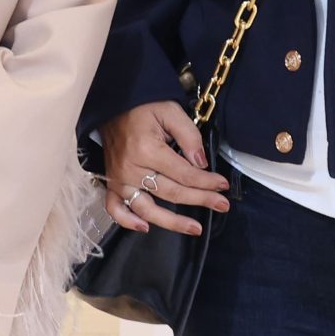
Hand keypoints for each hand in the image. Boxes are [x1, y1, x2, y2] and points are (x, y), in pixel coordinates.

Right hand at [99, 100, 231, 236]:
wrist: (113, 106)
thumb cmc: (144, 107)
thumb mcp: (170, 111)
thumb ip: (188, 136)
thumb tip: (201, 164)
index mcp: (147, 150)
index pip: (184, 174)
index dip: (206, 181)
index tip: (223, 185)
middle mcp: (131, 168)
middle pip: (171, 192)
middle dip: (200, 199)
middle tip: (222, 205)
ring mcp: (119, 179)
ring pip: (147, 208)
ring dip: (172, 222)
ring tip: (195, 229)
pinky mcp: (111, 183)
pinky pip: (115, 208)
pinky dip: (127, 221)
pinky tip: (144, 228)